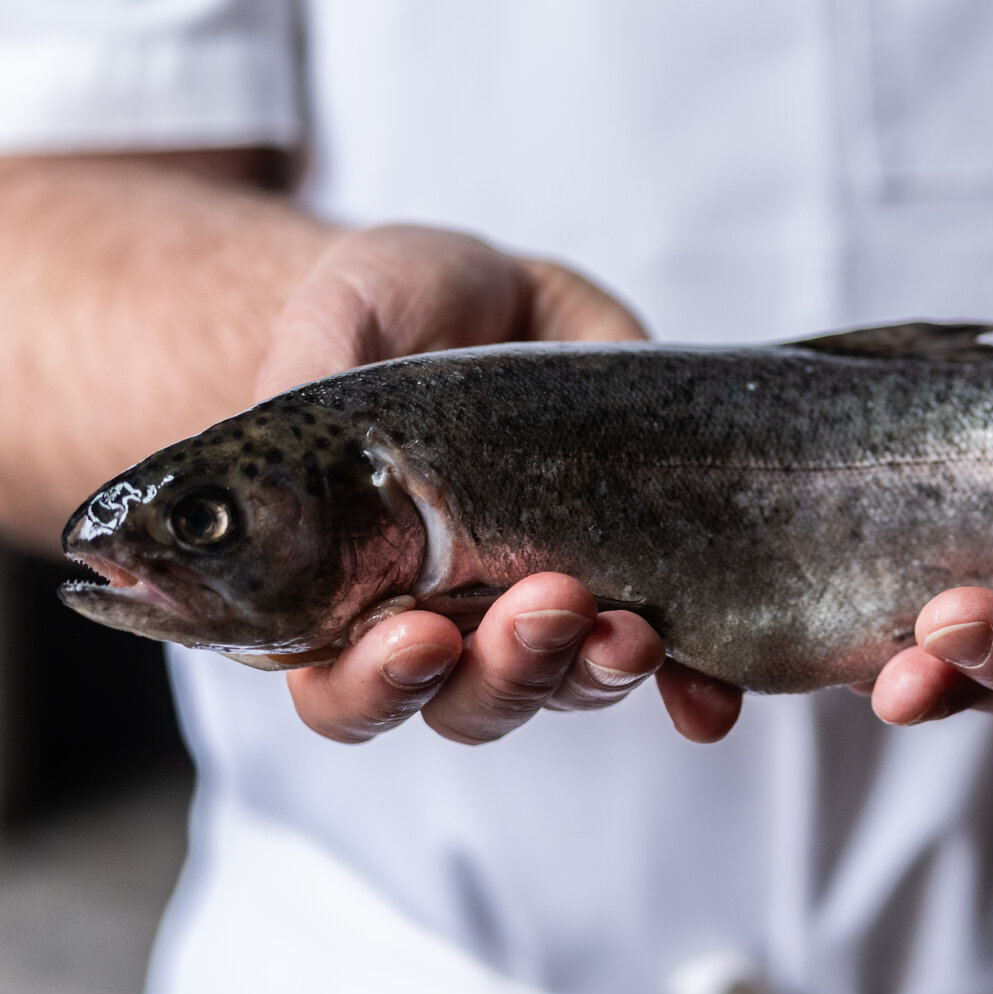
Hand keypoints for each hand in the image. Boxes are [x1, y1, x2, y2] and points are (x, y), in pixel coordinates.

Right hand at [255, 226, 744, 745]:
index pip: (347, 688)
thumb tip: (281, 432)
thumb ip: (306, 377)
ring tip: (631, 628)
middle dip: (510, 671)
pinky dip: (691, 687)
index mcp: (353, 587)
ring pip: (567, 686)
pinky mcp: (634, 571)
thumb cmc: (388, 311)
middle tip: (546, 603)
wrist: (488, 292)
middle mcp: (452, 618)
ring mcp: (548, 603)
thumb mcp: (338, 318)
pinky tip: (708, 700)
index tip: (420, 639)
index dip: (377, 685)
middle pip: (471, 701)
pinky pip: (668, 658)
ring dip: (599, 673)